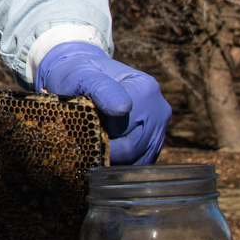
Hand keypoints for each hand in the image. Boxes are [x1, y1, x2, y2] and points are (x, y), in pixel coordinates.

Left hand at [36, 41, 170, 164]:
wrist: (85, 77)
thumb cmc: (79, 75)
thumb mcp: (82, 76)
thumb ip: (101, 89)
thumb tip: (123, 109)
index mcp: (146, 89)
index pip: (122, 130)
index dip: (98, 132)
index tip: (84, 122)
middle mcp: (160, 109)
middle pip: (132, 149)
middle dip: (104, 148)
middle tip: (86, 133)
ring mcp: (160, 128)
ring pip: (136, 161)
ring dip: (112, 158)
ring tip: (95, 138)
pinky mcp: (155, 143)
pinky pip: (139, 164)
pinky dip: (120, 163)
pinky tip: (106, 147)